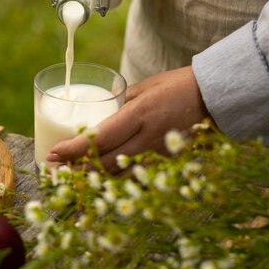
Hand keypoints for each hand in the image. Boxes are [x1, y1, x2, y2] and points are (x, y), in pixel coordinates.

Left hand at [46, 66, 210, 171]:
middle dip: (77, 168)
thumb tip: (99, 107)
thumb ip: (120, 100)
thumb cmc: (176, 86)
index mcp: (139, 115)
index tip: (54, 154)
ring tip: (72, 176)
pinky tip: (101, 181)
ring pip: (119, 175)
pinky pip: (136, 177)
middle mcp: (148, 138)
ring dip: (93, 178)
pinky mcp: (167, 165)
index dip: (74, 149)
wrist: (214, 98)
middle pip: (105, 162)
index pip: (100, 138)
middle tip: (56, 168)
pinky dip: (116, 181)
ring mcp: (159, 155)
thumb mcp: (144, 87)